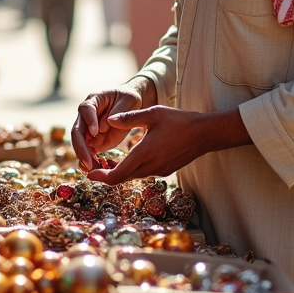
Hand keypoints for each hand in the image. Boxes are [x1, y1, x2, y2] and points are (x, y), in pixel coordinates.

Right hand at [71, 88, 143, 171]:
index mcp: (93, 101)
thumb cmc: (128, 99)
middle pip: (77, 130)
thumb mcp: (129, 100)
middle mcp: (86, 116)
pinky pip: (88, 152)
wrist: (130, 106)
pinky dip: (89, 161)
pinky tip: (93, 170)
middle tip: (88, 161)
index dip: (90, 121)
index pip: (86, 109)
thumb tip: (104, 126)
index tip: (96, 132)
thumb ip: (119, 112)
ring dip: (84, 157)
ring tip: (91, 169)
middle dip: (81, 146)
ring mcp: (88, 130)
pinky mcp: (94, 141)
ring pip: (80, 144)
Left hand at [84, 106, 208, 184]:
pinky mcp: (165, 171)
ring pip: (133, 176)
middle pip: (122, 179)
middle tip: (93, 167)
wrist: (205, 134)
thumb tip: (108, 120)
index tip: (88, 174)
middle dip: (106, 175)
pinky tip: (130, 157)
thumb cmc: (180, 121)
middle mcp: (151, 166)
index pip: (117, 176)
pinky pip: (144, 172)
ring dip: (120, 171)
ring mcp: (159, 171)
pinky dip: (133, 168)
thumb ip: (129, 118)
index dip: (100, 178)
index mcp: (145, 153)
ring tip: (107, 162)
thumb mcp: (153, 114)